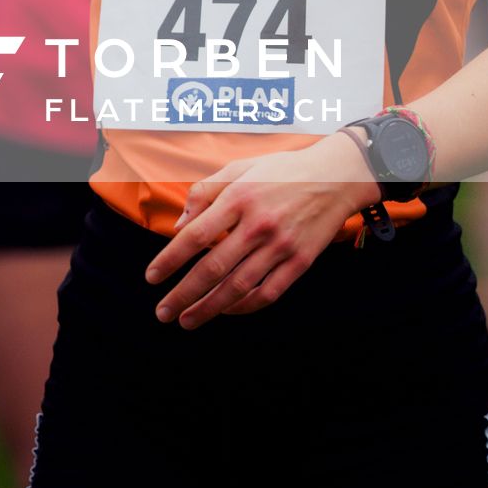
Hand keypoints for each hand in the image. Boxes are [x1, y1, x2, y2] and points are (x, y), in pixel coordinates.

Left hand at [143, 134, 374, 329]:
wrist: (335, 176)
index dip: (170, 259)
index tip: (152, 277)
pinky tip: (226, 311)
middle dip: (183, 294)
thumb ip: (206, 192)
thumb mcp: (240, 167)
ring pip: (238, 287)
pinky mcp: (300, 262)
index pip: (196, 235)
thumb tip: (178, 226)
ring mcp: (281, 246)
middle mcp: (258, 224)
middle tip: (163, 312)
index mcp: (239, 197)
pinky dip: (244, 307)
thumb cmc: (281, 171)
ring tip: (187, 320)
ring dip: (209, 308)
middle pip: (213, 268)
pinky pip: (268, 293)